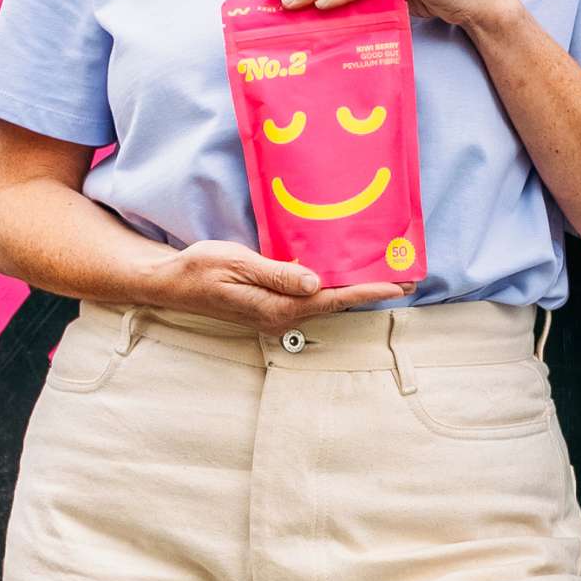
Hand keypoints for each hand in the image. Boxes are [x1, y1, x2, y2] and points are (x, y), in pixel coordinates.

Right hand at [147, 240, 405, 328]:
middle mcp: (282, 316)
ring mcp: (277, 314)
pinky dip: (333, 287)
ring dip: (355, 289)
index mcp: (277, 307)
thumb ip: (278, 274)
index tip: (400, 284)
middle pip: (336, 303)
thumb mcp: (238, 264)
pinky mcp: (272, 307)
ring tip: (386, 275)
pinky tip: (344, 276)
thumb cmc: (199, 269)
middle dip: (371, 290)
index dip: (369, 290)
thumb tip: (316, 283)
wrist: (171, 283)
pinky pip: (311, 298)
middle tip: (409, 277)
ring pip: (326, 301)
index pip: (333, 298)